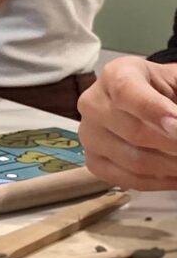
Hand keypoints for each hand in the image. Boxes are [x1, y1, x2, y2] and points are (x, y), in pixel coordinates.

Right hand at [78, 56, 176, 189]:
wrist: (148, 104)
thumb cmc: (165, 90)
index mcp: (115, 74)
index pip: (128, 92)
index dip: (155, 111)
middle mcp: (92, 103)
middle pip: (135, 132)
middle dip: (174, 144)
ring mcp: (90, 136)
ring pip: (134, 160)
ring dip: (172, 167)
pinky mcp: (94, 162)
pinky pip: (129, 180)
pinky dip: (161, 182)